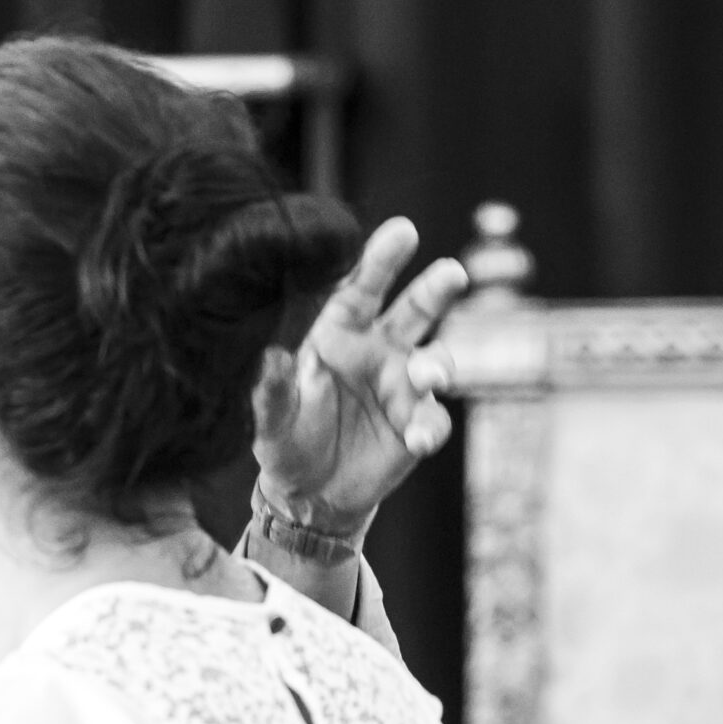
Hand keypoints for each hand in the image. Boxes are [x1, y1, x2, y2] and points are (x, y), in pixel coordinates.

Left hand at [251, 218, 466, 535]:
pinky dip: (429, 427)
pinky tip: (418, 440)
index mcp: (338, 336)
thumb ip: (272, 391)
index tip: (404, 230)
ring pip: (436, 361)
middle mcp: (377, 352)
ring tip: (429, 376)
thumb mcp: (272, 420)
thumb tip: (268, 358)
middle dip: (435, 289)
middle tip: (453, 272)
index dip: (381, 260)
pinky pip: (434, 419)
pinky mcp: (419, 424)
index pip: (361, 290)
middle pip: (414, 310)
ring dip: (437, 365)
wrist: (311, 492)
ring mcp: (403, 387)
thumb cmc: (288, 440)